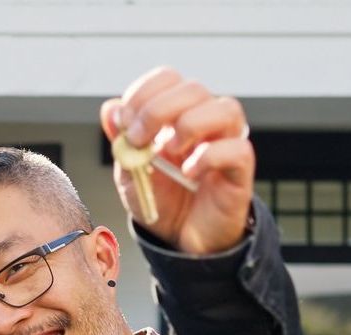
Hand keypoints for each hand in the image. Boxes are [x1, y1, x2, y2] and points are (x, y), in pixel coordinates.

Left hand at [100, 66, 254, 254]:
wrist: (182, 240)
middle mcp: (206, 122)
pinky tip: (189, 173)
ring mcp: (226, 143)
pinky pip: (237, 149)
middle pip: (193, 88)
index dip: (144, 93)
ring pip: (226, 108)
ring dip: (189, 125)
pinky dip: (209, 156)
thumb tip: (110, 108)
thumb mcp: (131, 172)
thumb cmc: (163, 202)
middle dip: (158, 109)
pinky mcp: (240, 170)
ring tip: (171, 152)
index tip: (125, 123)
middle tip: (139, 139)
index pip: (168, 79)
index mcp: (177, 115)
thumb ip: (121, 141)